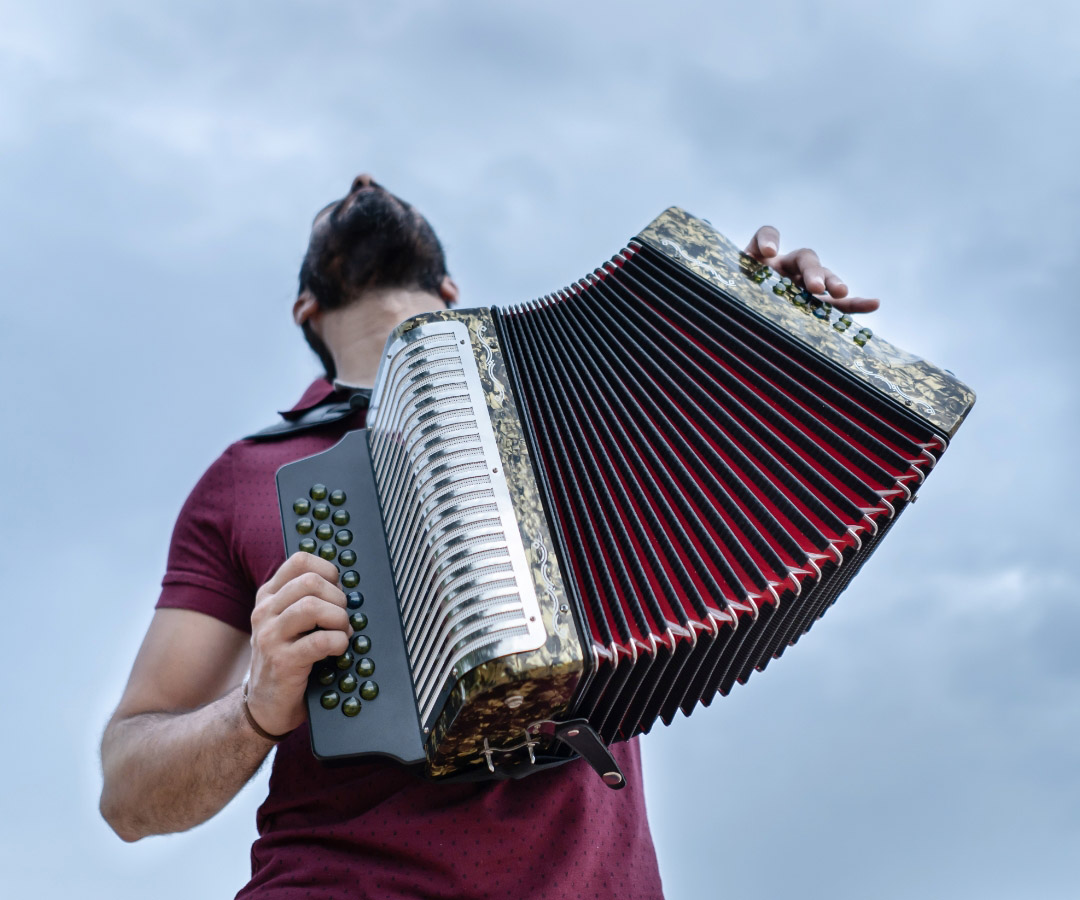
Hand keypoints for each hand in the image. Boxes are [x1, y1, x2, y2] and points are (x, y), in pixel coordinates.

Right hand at [245, 552, 351, 736]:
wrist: (266, 706)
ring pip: (313, 607)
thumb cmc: (287, 660)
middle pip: (310, 582)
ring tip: (342, 633)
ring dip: (339, 619)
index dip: (328, 570)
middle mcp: (265, 612)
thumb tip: (346, 586)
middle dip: (337, 597)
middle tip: (342, 618)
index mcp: (269, 597)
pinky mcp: (282, 662)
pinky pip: (320, 641)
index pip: (299, 561)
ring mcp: (270, 636)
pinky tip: (338, 649)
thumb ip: (307, 601)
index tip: (337, 589)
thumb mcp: (289, 624)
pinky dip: (338, 642)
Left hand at [745, 226, 879, 313]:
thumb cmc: (735, 301)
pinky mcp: (817, 306)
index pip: (766, 235)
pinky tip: (874, 304)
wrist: (742, 322)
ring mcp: (805, 286)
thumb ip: (737, 273)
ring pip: (825, 278)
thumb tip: (758, 266)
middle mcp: (787, 266)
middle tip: (815, 287)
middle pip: (805, 258)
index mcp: (763, 258)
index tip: (767, 253)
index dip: (768, 240)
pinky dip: (855, 305)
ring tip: (842, 292)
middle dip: (812, 271)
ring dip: (834, 283)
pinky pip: (838, 305)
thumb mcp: (729, 287)